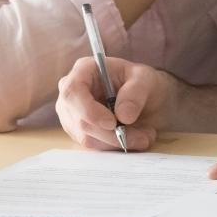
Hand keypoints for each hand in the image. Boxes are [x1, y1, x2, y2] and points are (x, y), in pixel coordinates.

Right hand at [56, 56, 175, 150]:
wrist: (144, 97)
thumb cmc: (140, 81)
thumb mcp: (145, 79)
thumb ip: (135, 93)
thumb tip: (123, 116)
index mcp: (83, 70)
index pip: (72, 92)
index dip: (89, 111)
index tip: (112, 123)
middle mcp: (72, 93)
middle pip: (80, 120)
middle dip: (111, 134)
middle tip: (142, 137)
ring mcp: (72, 114)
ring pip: (87, 137)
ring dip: (117, 142)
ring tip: (144, 137)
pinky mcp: (79, 132)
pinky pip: (93, 146)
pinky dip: (115, 147)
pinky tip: (134, 139)